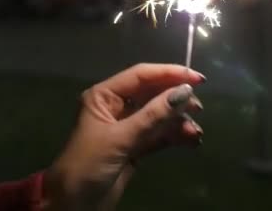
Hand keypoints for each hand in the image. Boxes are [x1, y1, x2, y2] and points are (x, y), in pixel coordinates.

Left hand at [42, 63, 205, 209]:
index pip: (141, 76)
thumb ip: (153, 115)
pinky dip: (175, 136)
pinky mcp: (135, 147)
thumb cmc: (88, 165)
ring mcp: (127, 127)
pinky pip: (159, 135)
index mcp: (104, 96)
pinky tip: (191, 141)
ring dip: (178, 121)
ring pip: (159, 116)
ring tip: (195, 132)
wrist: (73, 205)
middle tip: (198, 108)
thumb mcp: (120, 138)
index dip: (169, 74)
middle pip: (152, 94)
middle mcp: (116, 107)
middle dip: (176, 99)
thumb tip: (184, 92)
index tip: (197, 79)